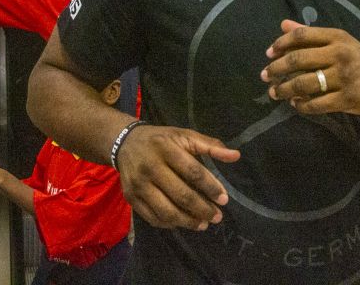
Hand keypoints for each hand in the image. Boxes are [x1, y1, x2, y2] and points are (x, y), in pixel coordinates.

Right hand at [115, 125, 240, 230]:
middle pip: (181, 195)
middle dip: (203, 209)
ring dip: (188, 221)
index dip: (211, 187)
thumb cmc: (161, 140)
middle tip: (217, 216)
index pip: (193, 172)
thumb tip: (236, 156)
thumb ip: (210, 145)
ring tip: (203, 224)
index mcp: (166, 149)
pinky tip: (183, 222)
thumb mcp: (184, 135)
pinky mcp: (131, 198)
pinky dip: (170, 224)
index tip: (224, 199)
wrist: (124, 143)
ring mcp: (138, 185)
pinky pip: (153, 217)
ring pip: (166, 211)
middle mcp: (150, 167)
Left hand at [261, 19, 359, 115]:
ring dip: (284, 89)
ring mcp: (344, 77)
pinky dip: (301, 105)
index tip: (269, 53)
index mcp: (337, 37)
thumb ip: (311, 34)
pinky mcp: (347, 98)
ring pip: (304, 83)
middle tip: (265, 76)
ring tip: (274, 92)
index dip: (281, 43)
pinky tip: (295, 103)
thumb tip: (283, 24)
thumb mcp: (339, 42)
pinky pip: (316, 104)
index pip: (302, 35)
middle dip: (276, 69)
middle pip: (298, 59)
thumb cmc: (357, 60)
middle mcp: (340, 54)